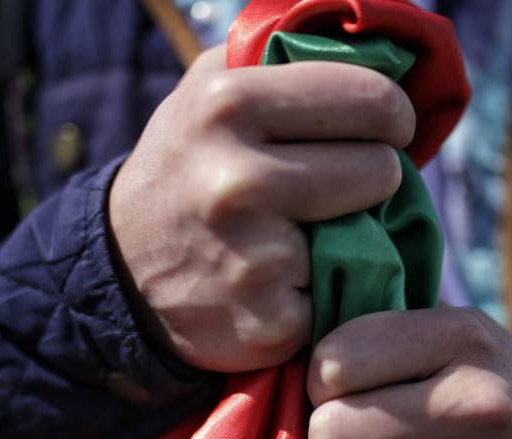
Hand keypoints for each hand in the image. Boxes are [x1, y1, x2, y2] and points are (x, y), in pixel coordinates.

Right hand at [108, 45, 415, 371]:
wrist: (122, 271)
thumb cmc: (187, 167)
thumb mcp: (210, 87)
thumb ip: (281, 55)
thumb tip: (377, 43)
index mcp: (229, 104)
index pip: (371, 97)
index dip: (389, 115)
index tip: (381, 128)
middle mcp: (239, 180)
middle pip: (381, 169)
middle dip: (370, 177)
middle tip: (331, 186)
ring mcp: (255, 258)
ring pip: (370, 237)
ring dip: (347, 237)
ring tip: (296, 232)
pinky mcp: (270, 321)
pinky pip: (342, 297)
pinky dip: (321, 292)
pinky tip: (281, 283)